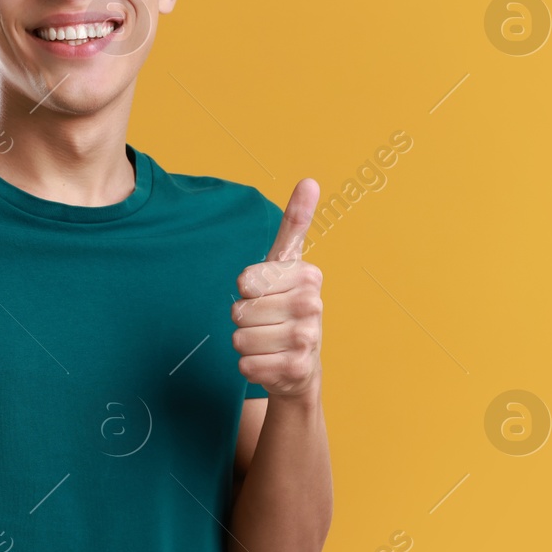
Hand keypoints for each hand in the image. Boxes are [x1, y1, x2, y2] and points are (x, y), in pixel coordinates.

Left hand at [232, 179, 322, 400]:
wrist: (300, 365)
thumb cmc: (286, 306)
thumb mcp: (287, 264)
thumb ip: (296, 223)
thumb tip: (310, 180)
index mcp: (308, 275)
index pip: (245, 281)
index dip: (246, 290)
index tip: (266, 293)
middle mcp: (312, 305)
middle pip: (239, 311)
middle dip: (243, 319)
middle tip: (267, 322)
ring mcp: (307, 339)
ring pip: (239, 339)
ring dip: (245, 344)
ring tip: (268, 342)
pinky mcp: (297, 370)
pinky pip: (245, 365)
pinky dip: (250, 366)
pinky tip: (270, 362)